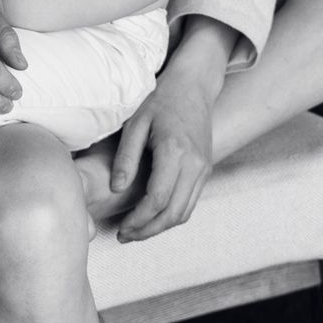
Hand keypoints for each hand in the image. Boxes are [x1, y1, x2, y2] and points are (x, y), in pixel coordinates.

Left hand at [109, 64, 215, 239]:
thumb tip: (116, 188)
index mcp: (175, 151)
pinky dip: (172, 215)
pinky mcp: (206, 170)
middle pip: (173, 213)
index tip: (121, 227)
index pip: (157, 199)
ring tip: (137, 231)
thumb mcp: (136, 123)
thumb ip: (126, 157)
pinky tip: (153, 217)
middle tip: (126, 236)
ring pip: (185, 212)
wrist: (194, 86)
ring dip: (161, 227)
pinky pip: (191, 202)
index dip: (138, 219)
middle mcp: (195, 164)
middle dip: (148, 231)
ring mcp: (204, 168)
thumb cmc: (161, 100)